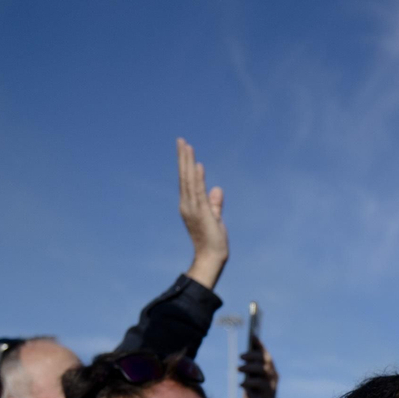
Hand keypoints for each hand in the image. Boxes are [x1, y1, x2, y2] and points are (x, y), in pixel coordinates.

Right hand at [177, 137, 227, 288]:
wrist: (212, 257)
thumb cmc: (213, 241)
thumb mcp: (215, 218)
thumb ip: (215, 203)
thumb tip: (217, 188)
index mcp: (189, 205)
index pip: (187, 181)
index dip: (186, 164)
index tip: (185, 149)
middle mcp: (187, 205)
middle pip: (184, 177)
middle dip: (183, 157)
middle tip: (181, 140)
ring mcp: (192, 208)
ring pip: (189, 181)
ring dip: (188, 163)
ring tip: (186, 146)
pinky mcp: (201, 213)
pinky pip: (198, 192)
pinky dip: (198, 178)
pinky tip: (198, 165)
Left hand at [241, 335, 277, 397]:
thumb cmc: (255, 396)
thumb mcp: (250, 379)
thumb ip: (249, 368)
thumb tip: (244, 356)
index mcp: (269, 370)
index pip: (265, 354)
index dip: (259, 344)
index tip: (252, 336)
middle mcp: (273, 375)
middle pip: (265, 359)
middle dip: (253, 355)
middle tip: (240, 357)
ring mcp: (272, 384)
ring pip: (264, 369)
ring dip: (250, 367)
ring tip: (238, 369)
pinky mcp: (269, 393)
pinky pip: (261, 383)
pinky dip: (249, 382)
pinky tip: (241, 385)